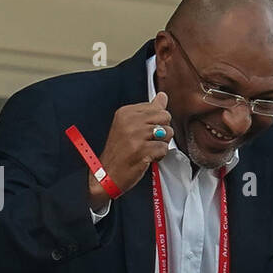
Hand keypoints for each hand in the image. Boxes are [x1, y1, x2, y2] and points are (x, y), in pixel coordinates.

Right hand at [87, 91, 172, 209]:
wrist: (105, 176)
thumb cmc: (119, 152)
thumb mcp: (130, 126)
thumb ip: (148, 110)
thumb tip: (162, 96)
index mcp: (126, 112)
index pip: (158, 108)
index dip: (156, 122)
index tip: (143, 132)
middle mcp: (130, 121)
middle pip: (165, 117)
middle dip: (162, 132)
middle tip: (147, 141)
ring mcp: (135, 136)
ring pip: (167, 133)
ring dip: (160, 144)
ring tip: (146, 150)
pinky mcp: (141, 150)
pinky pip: (164, 149)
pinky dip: (159, 156)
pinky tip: (146, 158)